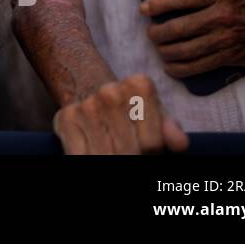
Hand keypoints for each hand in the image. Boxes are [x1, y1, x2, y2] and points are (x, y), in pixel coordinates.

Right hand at [52, 74, 188, 154]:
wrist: (91, 94)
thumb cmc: (130, 112)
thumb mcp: (155, 116)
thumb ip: (169, 128)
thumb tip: (179, 143)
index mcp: (139, 86)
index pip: (153, 142)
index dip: (152, 152)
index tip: (147, 147)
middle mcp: (110, 92)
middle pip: (129, 150)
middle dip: (131, 157)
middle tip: (129, 151)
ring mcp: (86, 106)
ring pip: (105, 156)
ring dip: (110, 159)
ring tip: (113, 150)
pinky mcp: (65, 119)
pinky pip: (81, 156)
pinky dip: (89, 159)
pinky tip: (95, 151)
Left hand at [142, 0, 244, 78]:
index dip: (158, 4)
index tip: (144, 7)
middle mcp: (221, 16)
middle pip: (177, 27)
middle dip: (156, 32)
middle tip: (150, 32)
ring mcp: (225, 39)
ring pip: (184, 49)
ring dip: (165, 51)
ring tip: (159, 48)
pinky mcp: (230, 57)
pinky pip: (198, 66)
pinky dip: (180, 69)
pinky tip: (172, 66)